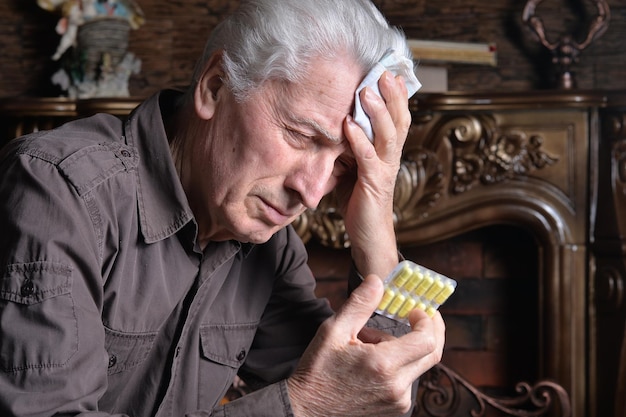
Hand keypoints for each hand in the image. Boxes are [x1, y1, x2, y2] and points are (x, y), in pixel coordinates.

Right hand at [287, 275, 444, 416]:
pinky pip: (406, 380)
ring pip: (416, 366)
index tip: (415, 310)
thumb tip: (377, 281)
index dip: (427, 321)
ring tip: (368, 344)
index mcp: (382, 365)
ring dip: (402, 349)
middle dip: (429, 331)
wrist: (307, 410)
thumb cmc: (318, 370)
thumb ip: (359, 304)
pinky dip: (395, 365)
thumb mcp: (333, 331)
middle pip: (432, 354)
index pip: (426, 340)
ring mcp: (398, 402)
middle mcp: (397, 387)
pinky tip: (370, 363)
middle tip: (417, 316)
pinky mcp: (396, 410)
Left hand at [337, 71, 412, 277]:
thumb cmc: (360, 204)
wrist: (369, 240)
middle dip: (392, 96)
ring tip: (367, 91)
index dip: (396, 98)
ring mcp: (385, 172)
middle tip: (383, 73)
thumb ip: (349, 150)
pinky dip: (359, 140)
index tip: (389, 74)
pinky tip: (348, 125)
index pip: (396, 120)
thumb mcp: (352, 170)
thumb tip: (334, 127)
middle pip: (399, 122)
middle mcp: (391, 159)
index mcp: (387, 154)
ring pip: (388, 136)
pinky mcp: (375, 185)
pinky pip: (368, 159)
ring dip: (378, 112)